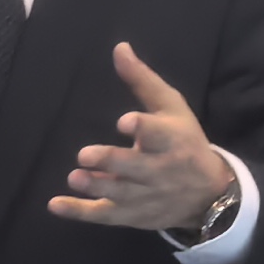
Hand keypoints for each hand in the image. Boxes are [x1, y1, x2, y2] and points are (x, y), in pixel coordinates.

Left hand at [50, 45, 242, 235]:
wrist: (209, 193)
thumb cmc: (185, 141)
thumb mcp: (171, 107)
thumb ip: (142, 81)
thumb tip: (119, 48)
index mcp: (173, 139)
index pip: (160, 134)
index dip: (143, 128)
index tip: (126, 122)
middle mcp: (161, 170)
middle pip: (136, 168)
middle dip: (112, 162)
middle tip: (85, 155)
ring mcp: (146, 196)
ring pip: (120, 194)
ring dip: (96, 187)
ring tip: (74, 177)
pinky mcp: (133, 215)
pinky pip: (105, 215)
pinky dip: (80, 212)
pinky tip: (55, 204)